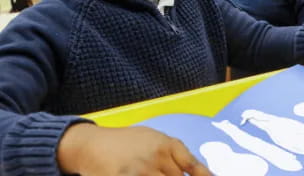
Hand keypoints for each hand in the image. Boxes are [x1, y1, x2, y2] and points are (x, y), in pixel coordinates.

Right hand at [58, 123, 211, 175]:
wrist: (92, 145)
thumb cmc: (126, 142)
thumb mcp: (154, 138)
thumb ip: (176, 153)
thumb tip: (198, 172)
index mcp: (165, 144)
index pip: (192, 166)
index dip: (204, 175)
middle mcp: (155, 158)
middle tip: (171, 175)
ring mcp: (139, 172)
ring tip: (155, 175)